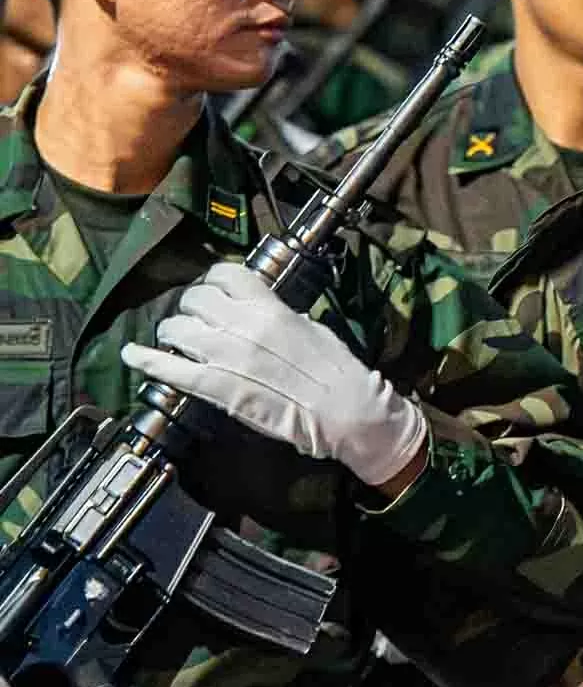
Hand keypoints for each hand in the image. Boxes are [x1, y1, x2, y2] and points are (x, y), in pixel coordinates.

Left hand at [123, 263, 426, 486]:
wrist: (346, 410)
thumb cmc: (338, 370)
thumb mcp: (311, 328)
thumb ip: (278, 317)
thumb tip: (257, 312)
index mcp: (271, 307)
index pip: (225, 276)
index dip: (212, 281)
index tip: (210, 290)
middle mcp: (244, 325)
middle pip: (195, 300)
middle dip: (189, 307)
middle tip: (191, 318)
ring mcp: (228, 356)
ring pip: (177, 330)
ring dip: (169, 331)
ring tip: (170, 337)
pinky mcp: (218, 388)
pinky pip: (172, 370)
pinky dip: (146, 361)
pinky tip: (132, 355)